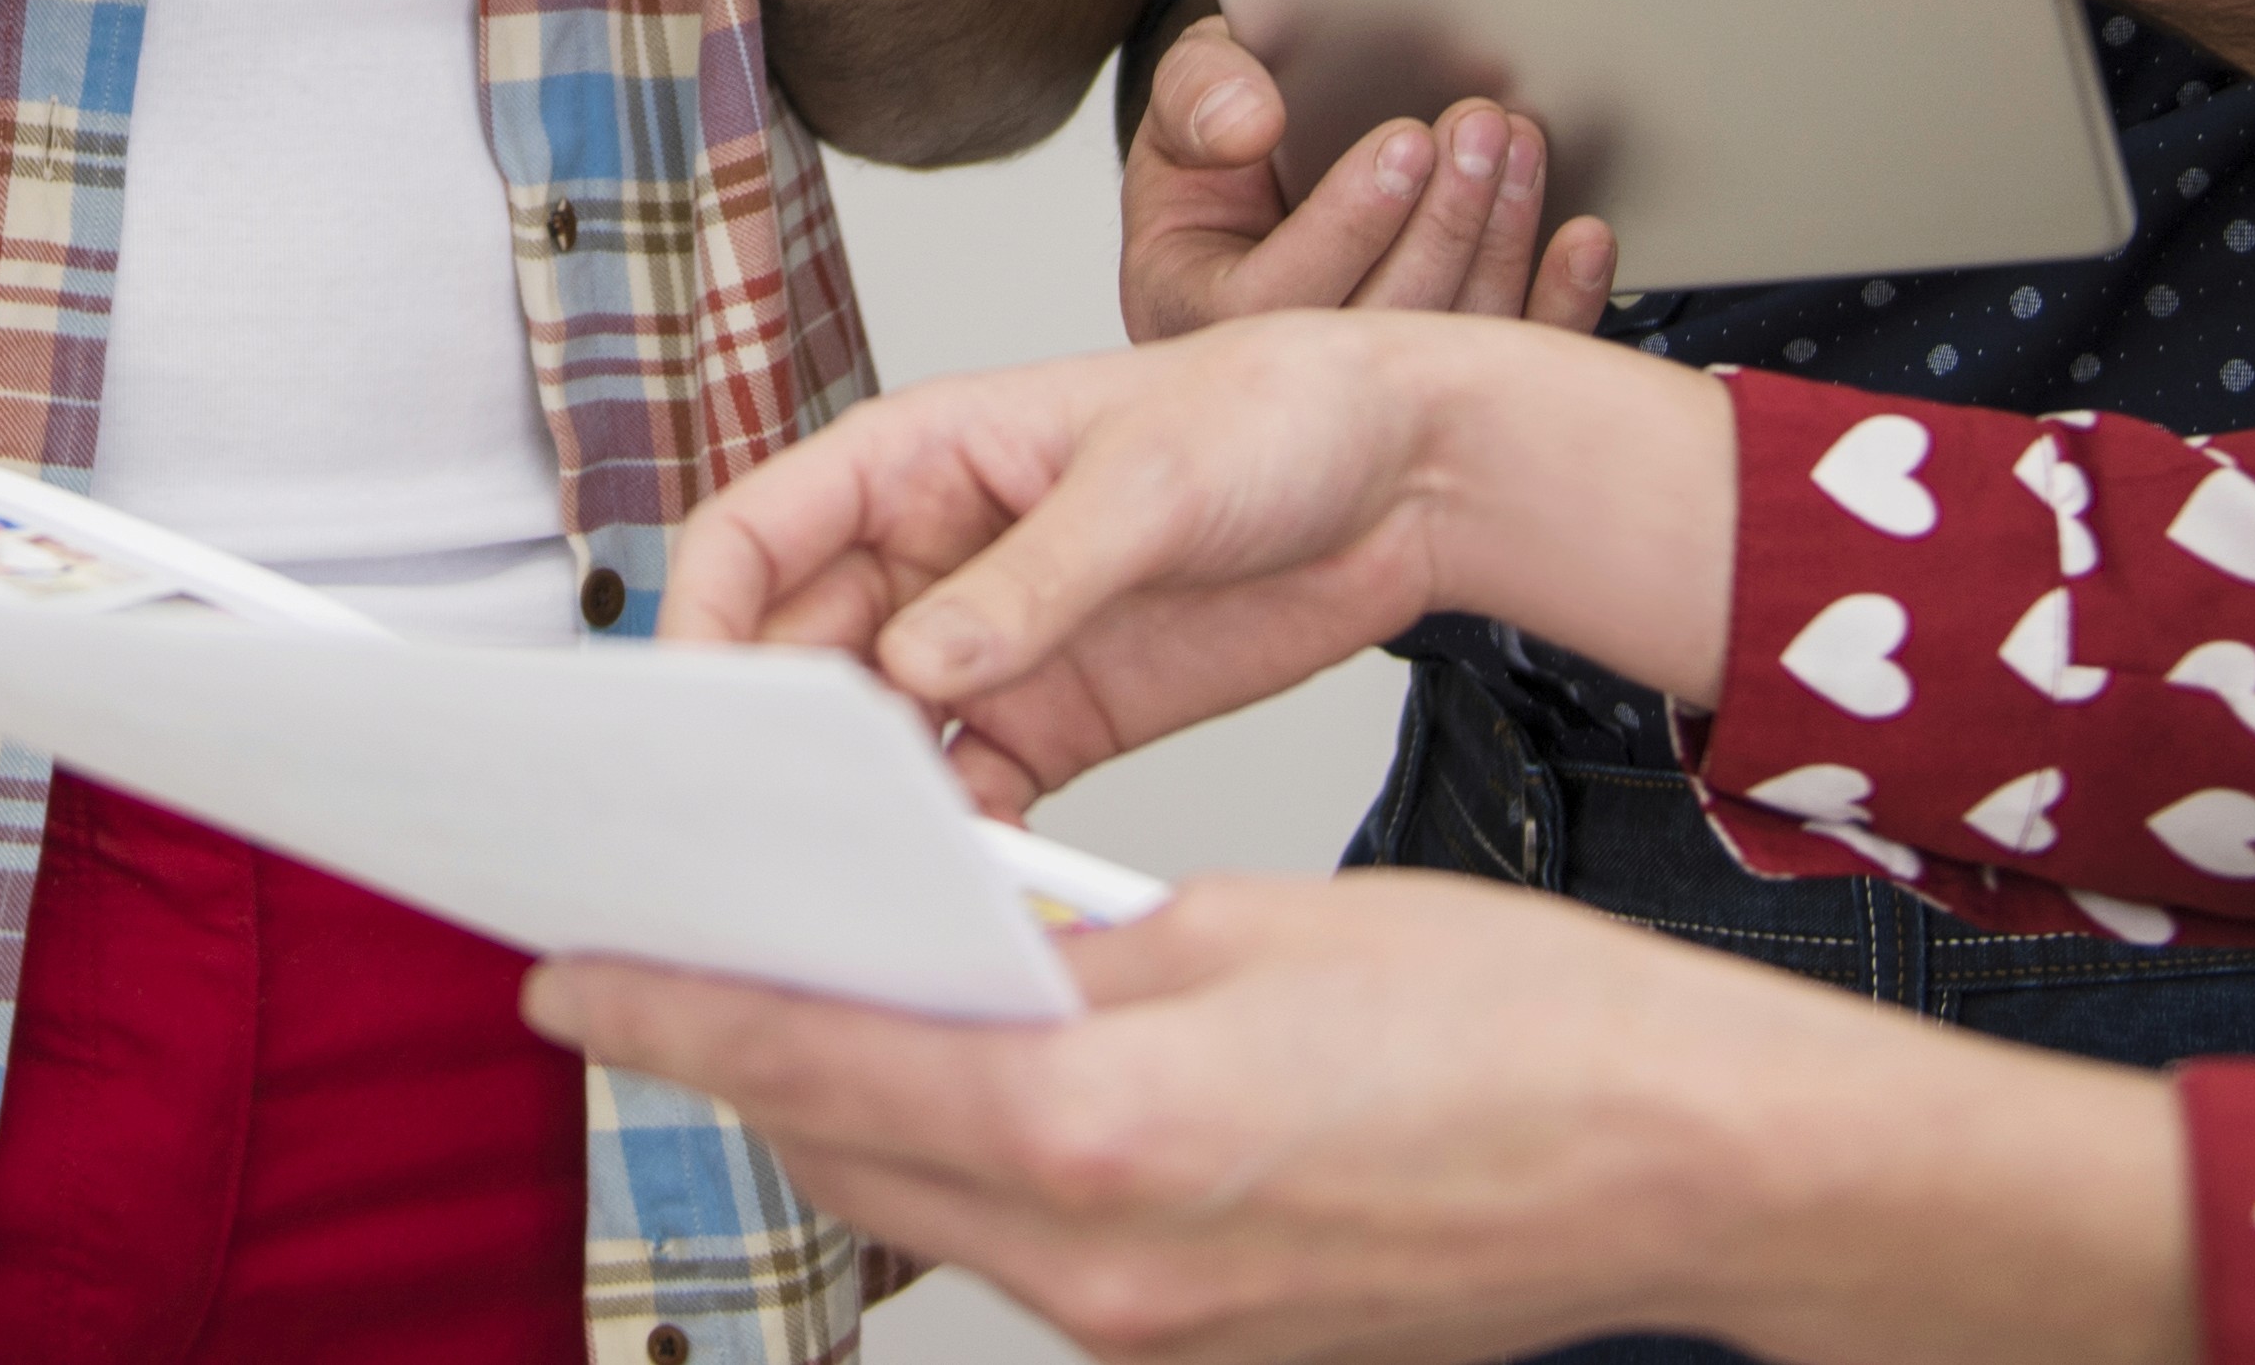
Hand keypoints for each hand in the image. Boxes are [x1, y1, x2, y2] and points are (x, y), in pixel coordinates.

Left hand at [537, 870, 2186, 1364]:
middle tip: (659, 959)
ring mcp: (1149, 1327)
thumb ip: (1069, 948)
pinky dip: (962, 1160)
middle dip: (744, 1057)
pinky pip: (1022, 1246)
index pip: (819, 1061)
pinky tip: (965, 1078)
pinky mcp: (1197, 1343)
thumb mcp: (1260, 930)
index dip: (674, 1010)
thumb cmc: (1515, 1026)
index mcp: (1103, 1127)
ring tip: (798, 1000)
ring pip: (925, 1208)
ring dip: (848, 1111)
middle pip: (846, 1152)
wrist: (1686, 1168)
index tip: (568, 969)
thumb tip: (935, 942)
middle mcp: (1103, 1261)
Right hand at [668, 322, 1513, 810]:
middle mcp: (929, 559)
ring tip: (859, 878)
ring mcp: (989, 649)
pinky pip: (969, 800)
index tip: (694, 714)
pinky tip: (965, 892)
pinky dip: (955, 848)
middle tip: (765, 829)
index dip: (701, 619)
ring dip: (858, 807)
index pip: (756, 536)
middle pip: (796, 658)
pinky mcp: (1055, 724)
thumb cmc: (1275, 412)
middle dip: (769, 740)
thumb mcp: (1150, 482)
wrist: (1411, 475)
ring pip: (872, 744)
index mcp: (918, 459)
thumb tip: (920, 666)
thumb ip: (1033, 578)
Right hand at [1121, 18, 1609, 342]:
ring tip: (1521, 148)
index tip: (1407, 141)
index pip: (1276, 292)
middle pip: (1381, 321)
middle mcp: (1287, 370)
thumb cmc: (1221, 144)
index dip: (1350, 218)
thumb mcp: (1186, 101)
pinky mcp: (1449, 382)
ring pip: (1453, 337)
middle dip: (1442, 218)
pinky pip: (1510, 357)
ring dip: (1500, 241)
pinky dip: (1560, 300)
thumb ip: (1199, 96)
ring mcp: (1375, 389)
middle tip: (1482, 128)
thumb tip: (1248, 125)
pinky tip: (1585, 239)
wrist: (1255, 179)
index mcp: (1199, 310)